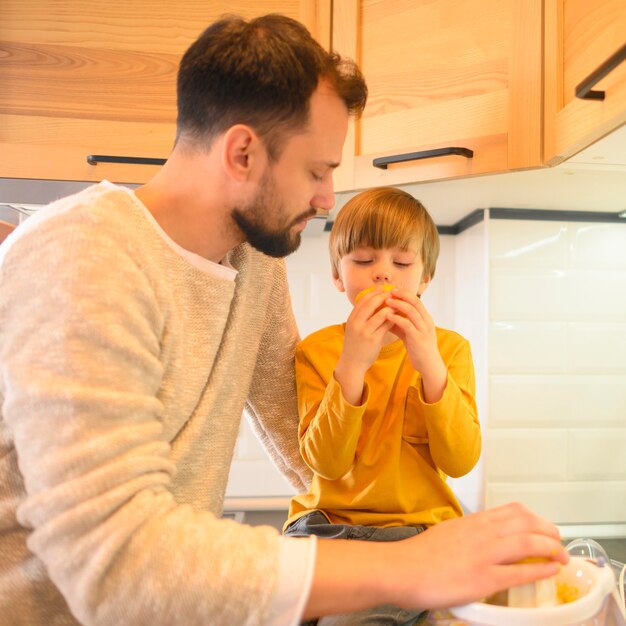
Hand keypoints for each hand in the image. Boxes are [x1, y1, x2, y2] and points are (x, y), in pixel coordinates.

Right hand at [334, 288, 393, 404]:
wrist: (352, 363)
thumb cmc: (356, 345)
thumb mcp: (355, 329)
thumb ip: (361, 317)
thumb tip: (373, 304)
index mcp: (351, 319)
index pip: (362, 300)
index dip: (373, 292)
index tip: (383, 289)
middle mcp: (356, 323)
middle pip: (371, 304)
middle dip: (383, 296)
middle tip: (393, 293)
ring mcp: (364, 331)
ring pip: (380, 314)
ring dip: (391, 307)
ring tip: (399, 304)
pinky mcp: (373, 340)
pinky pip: (386, 325)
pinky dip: (393, 319)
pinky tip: (399, 317)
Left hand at [384, 289, 446, 401]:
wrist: (428, 364)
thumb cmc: (418, 348)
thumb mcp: (409, 333)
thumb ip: (400, 324)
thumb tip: (385, 315)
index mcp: (425, 318)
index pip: (416, 300)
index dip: (405, 293)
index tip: (392, 289)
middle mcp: (426, 321)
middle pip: (415, 302)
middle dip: (402, 295)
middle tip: (389, 291)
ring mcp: (423, 329)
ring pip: (412, 311)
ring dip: (398, 304)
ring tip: (387, 301)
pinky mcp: (418, 338)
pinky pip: (407, 325)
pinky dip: (397, 318)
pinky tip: (388, 316)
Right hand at [389, 502, 569, 609]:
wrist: (401, 568)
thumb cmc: (418, 554)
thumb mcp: (447, 532)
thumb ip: (468, 533)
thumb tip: (484, 540)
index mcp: (472, 521)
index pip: (513, 510)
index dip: (535, 517)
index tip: (543, 527)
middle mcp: (482, 532)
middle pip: (527, 522)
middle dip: (550, 531)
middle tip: (559, 541)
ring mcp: (484, 554)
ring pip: (529, 542)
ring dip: (552, 549)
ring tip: (562, 556)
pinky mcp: (484, 578)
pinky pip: (521, 571)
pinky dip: (541, 569)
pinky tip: (551, 570)